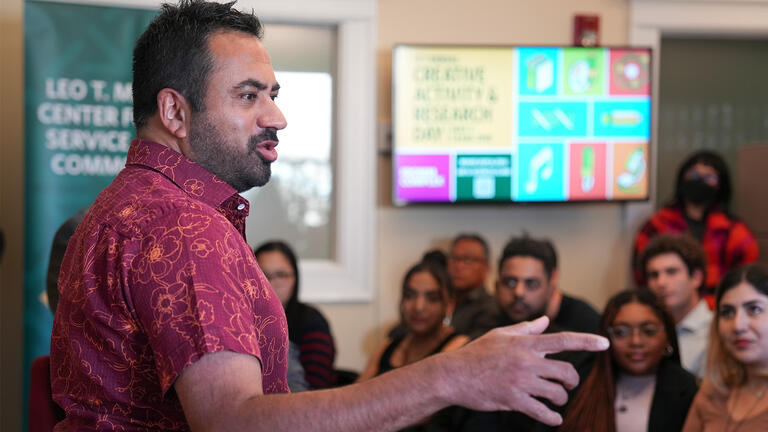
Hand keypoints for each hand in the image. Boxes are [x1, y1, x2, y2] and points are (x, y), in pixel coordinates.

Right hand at [440, 316, 608, 425]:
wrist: (453, 375)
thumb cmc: (476, 353)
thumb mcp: (500, 335)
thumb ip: (526, 329)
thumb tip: (544, 320)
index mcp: (525, 343)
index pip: (563, 340)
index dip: (587, 341)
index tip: (605, 343)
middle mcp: (526, 361)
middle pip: (566, 372)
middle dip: (571, 380)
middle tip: (567, 384)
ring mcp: (520, 382)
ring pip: (557, 393)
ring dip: (560, 398)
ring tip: (556, 400)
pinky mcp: (513, 400)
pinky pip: (542, 412)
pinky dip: (552, 418)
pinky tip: (554, 418)